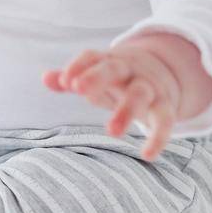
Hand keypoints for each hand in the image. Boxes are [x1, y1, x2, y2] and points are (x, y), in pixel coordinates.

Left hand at [42, 45, 181, 160]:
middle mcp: (129, 71)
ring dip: (126, 111)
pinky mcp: (165, 106)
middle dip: (97, 77)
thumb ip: (71, 78)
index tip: (65, 81)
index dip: (79, 67)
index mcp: (109, 61)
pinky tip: (147, 155)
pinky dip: (158, 137)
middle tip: (78, 89)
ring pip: (140, 94)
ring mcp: (149, 87)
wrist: (162, 69)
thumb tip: (45, 78)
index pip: (92, 57)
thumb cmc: (117, 77)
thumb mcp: (95, 75)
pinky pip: (164, 120)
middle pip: (114, 69)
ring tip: (112, 132)